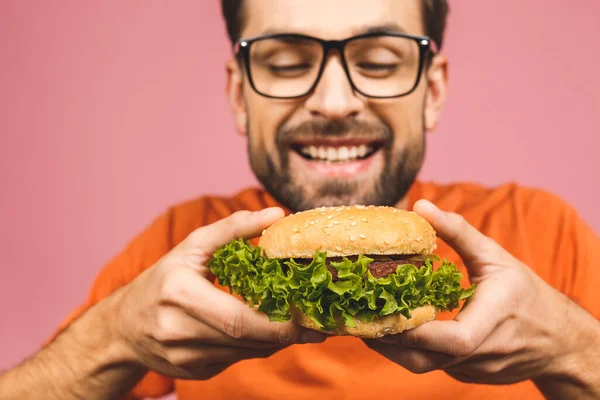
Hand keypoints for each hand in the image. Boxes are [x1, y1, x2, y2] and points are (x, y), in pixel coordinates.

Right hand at [109, 208, 325, 379]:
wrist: (124, 327)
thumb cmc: (163, 279)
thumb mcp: (192, 246)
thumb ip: (234, 228)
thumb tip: (276, 215)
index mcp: (179, 294)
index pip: (239, 319)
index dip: (278, 323)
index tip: (308, 316)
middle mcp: (178, 331)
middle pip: (246, 341)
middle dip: (285, 335)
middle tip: (315, 326)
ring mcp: (183, 358)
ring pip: (245, 355)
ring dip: (274, 342)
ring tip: (299, 327)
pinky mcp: (192, 373)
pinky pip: (236, 361)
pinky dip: (255, 348)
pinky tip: (264, 334)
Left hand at [364, 200, 598, 388]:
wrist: (557, 341)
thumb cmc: (526, 294)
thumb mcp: (495, 256)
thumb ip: (457, 231)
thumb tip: (420, 205)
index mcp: (494, 319)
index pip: (454, 338)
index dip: (416, 330)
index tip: (381, 312)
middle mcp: (483, 352)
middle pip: (425, 360)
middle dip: (386, 341)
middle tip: (354, 317)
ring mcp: (473, 369)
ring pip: (422, 367)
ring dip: (391, 348)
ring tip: (363, 323)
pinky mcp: (466, 374)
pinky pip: (431, 366)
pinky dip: (408, 350)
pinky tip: (391, 331)